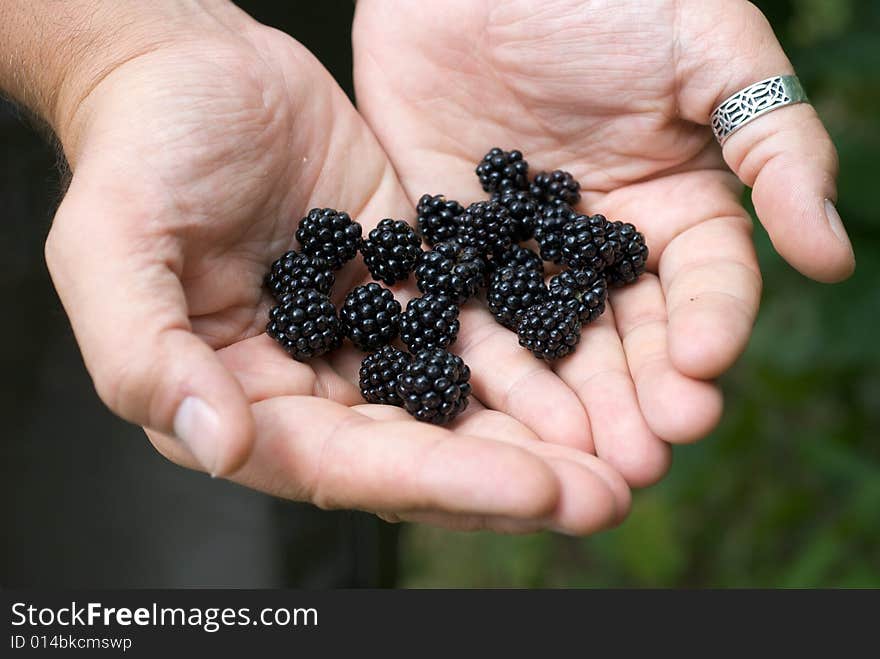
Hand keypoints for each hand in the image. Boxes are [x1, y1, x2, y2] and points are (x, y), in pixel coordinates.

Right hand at [42, 6, 628, 533]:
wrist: (194, 69)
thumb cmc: (141, 152)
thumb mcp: (112, 248)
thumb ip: (145, 354)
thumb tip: (218, 447)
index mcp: (241, 399)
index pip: (347, 464)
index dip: (439, 481)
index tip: (535, 490)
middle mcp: (312, 385)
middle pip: (420, 449)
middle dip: (512, 477)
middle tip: (608, 496)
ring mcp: (368, 337)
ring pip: (460, 402)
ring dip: (539, 431)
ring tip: (625, 455)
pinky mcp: (411, 284)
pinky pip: (476, 329)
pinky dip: (532, 357)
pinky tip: (597, 371)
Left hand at [352, 0, 854, 484]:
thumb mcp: (710, 49)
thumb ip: (774, 144)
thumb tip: (830, 257)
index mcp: (674, 203)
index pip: (704, 285)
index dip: (709, 329)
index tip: (701, 375)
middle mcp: (601, 243)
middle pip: (628, 335)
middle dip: (640, 395)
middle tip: (644, 458)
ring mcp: (523, 251)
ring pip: (549, 342)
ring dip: (567, 405)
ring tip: (581, 462)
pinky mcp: (450, 244)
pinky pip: (465, 311)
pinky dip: (478, 363)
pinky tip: (489, 414)